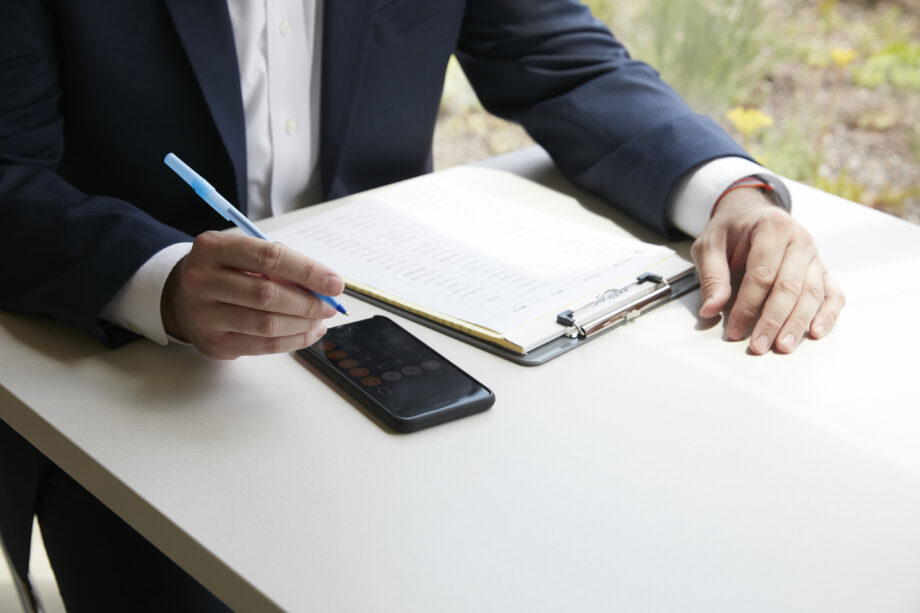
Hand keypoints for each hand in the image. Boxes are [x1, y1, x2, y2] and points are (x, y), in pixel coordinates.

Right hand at [161, 231, 343, 358]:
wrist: (181, 299)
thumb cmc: (224, 271)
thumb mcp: (242, 254)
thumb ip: (279, 263)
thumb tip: (324, 285)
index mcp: (213, 248)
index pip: (269, 257)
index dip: (307, 271)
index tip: (335, 282)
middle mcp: (202, 280)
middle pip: (268, 294)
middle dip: (308, 302)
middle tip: (330, 305)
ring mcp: (205, 315)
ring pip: (267, 324)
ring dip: (303, 324)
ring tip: (320, 319)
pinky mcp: (214, 343)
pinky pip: (263, 346)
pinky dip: (293, 341)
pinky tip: (308, 333)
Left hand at [690, 188, 844, 353]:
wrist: (751, 213)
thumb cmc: (732, 229)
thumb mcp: (710, 246)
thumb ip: (712, 277)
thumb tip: (710, 309)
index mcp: (771, 228)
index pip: (762, 274)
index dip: (748, 305)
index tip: (734, 329)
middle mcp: (799, 241)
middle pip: (790, 286)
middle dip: (773, 320)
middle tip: (759, 345)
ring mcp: (814, 256)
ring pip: (812, 293)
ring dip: (797, 323)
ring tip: (783, 346)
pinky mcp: (822, 270)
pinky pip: (832, 293)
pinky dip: (828, 314)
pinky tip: (816, 331)